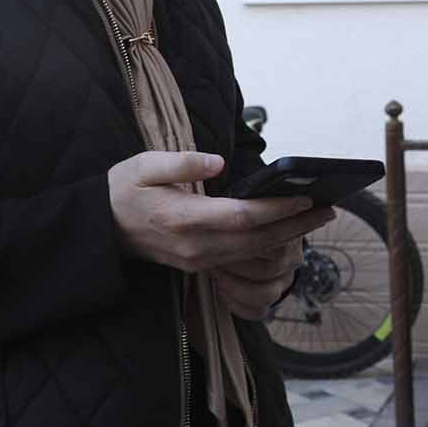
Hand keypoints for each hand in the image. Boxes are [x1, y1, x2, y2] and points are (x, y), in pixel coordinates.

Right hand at [107, 153, 329, 311]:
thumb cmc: (122, 190)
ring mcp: (197, 260)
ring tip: (316, 219)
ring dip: (288, 239)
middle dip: (296, 226)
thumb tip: (220, 161)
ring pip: (253, 254)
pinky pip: (241, 260)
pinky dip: (268, 248)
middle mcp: (194, 245)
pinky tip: (287, 233)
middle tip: (329, 210)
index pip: (243, 217)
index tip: (306, 196)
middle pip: (257, 240)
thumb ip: (182, 162)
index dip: (278, 208)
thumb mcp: (143, 165)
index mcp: (183, 218)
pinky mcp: (198, 265)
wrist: (98, 230)